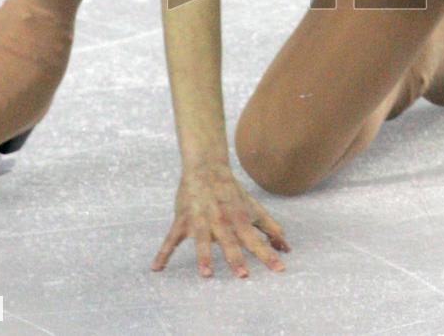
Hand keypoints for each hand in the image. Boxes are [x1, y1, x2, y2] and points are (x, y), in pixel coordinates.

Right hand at [151, 162, 290, 277]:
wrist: (207, 169)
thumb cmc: (233, 193)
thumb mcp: (253, 208)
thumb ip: (270, 228)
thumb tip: (286, 247)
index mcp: (239, 219)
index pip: (256, 240)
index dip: (268, 255)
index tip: (279, 268)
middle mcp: (221, 221)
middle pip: (230, 241)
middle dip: (235, 257)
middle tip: (242, 274)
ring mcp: (200, 221)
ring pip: (202, 240)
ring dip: (204, 256)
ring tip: (206, 273)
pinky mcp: (183, 221)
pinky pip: (171, 239)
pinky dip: (163, 253)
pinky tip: (157, 268)